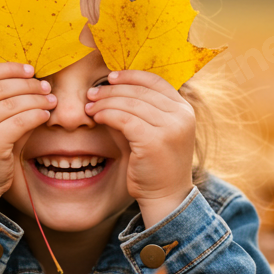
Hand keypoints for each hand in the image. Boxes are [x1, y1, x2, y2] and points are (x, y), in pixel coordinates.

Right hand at [0, 63, 54, 213]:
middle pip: (0, 87)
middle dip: (28, 84)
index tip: (30, 70)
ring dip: (36, 99)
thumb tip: (29, 79)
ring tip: (50, 100)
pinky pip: (20, 121)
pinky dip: (36, 115)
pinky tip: (44, 115)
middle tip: (45, 87)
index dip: (10, 68)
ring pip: (13, 103)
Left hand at [86, 70, 195, 225]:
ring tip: (90, 107)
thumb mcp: (150, 130)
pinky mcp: (155, 141)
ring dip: (105, 103)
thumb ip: (136, 110)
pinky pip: (124, 119)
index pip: (156, 81)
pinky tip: (97, 118)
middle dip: (111, 90)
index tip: (110, 77)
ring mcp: (171, 128)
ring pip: (130, 104)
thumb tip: (108, 88)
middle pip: (140, 91)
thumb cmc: (154, 164)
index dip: (131, 76)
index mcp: (184, 109)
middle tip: (92, 94)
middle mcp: (181, 115)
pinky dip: (107, 115)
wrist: (166, 196)